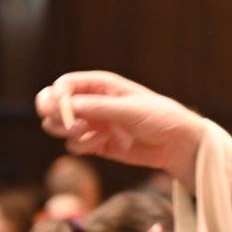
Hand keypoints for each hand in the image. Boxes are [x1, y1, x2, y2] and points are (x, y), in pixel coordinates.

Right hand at [36, 71, 206, 184]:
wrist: (176, 143)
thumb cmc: (159, 118)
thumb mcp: (130, 110)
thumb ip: (98, 108)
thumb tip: (68, 106)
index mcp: (101, 84)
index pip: (64, 85)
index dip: (57, 97)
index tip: (63, 112)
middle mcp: (92, 102)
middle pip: (54, 105)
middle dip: (55, 115)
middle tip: (70, 125)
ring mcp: (93, 123)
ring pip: (59, 126)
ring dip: (67, 132)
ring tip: (87, 133)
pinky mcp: (96, 144)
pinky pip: (74, 145)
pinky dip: (82, 146)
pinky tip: (102, 144)